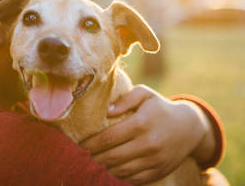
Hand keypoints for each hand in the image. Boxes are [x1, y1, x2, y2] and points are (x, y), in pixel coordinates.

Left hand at [80, 85, 213, 184]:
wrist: (190, 127)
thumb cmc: (160, 107)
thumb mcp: (145, 94)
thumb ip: (125, 99)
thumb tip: (107, 112)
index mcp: (142, 123)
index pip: (108, 137)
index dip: (91, 143)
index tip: (81, 144)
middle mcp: (148, 143)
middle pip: (112, 156)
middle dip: (94, 157)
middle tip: (84, 155)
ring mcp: (155, 160)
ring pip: (121, 170)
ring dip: (105, 168)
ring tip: (96, 162)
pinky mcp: (159, 171)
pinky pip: (134, 179)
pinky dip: (120, 176)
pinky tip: (112, 169)